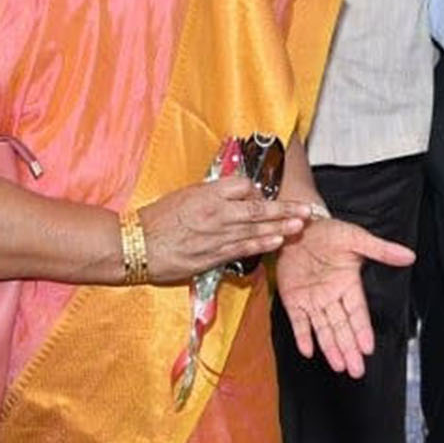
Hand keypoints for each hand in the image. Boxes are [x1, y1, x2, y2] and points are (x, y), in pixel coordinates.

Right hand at [134, 174, 311, 284]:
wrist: (136, 245)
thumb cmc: (156, 219)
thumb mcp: (184, 195)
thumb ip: (210, 194)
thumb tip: (233, 194)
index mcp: (207, 194)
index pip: (244, 186)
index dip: (257, 191)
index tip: (264, 197)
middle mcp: (216, 213)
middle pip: (259, 209)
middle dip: (286, 210)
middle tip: (307, 210)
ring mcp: (216, 236)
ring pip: (256, 230)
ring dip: (281, 227)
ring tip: (301, 225)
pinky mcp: (212, 256)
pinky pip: (243, 248)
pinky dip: (262, 244)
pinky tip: (278, 241)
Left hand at [273, 215, 414, 376]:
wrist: (298, 226)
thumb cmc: (330, 232)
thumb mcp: (356, 238)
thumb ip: (381, 250)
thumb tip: (409, 256)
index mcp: (349, 284)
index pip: (357, 312)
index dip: (362, 330)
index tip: (368, 348)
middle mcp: (332, 297)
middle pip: (342, 327)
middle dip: (349, 349)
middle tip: (357, 370)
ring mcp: (312, 300)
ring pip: (323, 329)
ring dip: (331, 348)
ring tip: (340, 367)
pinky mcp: (293, 299)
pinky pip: (299, 322)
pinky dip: (303, 336)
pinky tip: (308, 351)